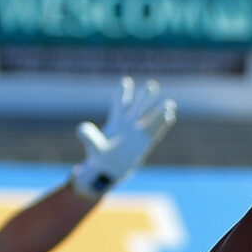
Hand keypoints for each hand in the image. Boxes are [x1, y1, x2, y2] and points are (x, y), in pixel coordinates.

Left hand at [72, 78, 176, 197]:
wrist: (109, 169)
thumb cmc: (99, 156)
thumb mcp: (92, 145)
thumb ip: (87, 135)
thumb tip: (81, 128)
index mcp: (116, 122)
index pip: (121, 104)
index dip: (123, 93)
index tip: (126, 81)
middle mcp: (129, 125)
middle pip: (138, 107)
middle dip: (145, 97)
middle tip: (151, 84)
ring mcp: (138, 133)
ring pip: (150, 119)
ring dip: (159, 111)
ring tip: (169, 103)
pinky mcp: (144, 143)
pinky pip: (156, 132)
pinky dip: (162, 125)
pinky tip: (170, 117)